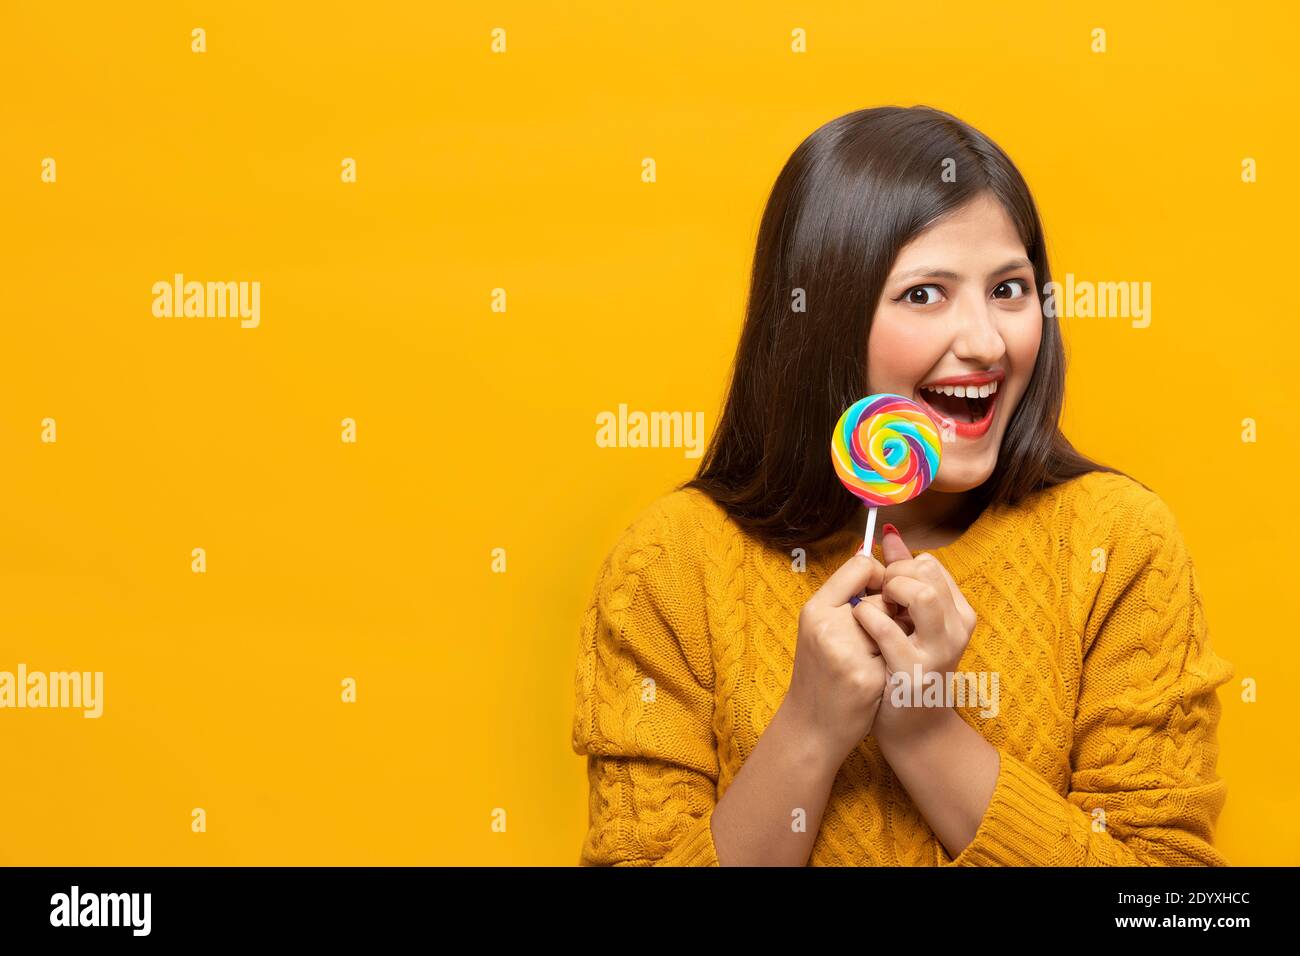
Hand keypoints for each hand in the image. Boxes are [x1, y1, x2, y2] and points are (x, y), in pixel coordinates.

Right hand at [783, 547, 890, 765]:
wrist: (812, 727)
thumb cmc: (821, 672)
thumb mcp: (821, 627)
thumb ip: (847, 593)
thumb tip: (871, 553)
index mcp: (815, 610)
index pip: (861, 565)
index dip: (880, 576)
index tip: (882, 593)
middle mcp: (827, 627)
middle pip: (884, 596)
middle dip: (893, 610)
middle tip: (882, 629)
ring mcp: (847, 653)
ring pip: (895, 623)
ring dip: (898, 634)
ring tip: (884, 651)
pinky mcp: (867, 678)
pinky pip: (899, 651)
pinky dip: (898, 660)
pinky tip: (887, 674)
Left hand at [851, 525, 977, 742]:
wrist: (913, 728)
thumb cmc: (907, 666)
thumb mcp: (912, 621)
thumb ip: (903, 576)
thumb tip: (889, 534)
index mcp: (959, 613)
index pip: (930, 565)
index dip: (899, 567)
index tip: (884, 586)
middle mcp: (956, 629)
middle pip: (926, 572)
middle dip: (893, 575)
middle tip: (877, 595)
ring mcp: (938, 652)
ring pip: (921, 595)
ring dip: (889, 593)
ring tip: (872, 607)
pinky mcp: (913, 673)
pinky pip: (888, 630)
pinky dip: (868, 619)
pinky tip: (860, 623)